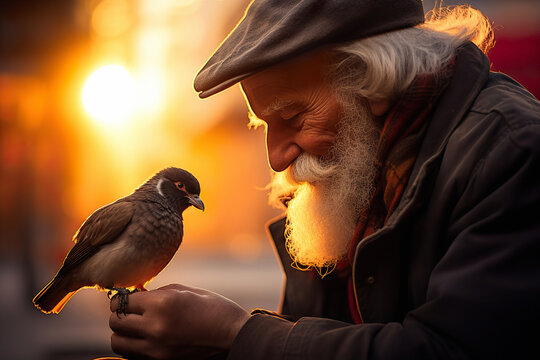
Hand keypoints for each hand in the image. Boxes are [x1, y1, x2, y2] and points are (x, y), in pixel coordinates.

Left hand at [109, 284, 249, 358]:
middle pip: (115, 323)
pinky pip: (132, 355)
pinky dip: (133, 347)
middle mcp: (155, 327)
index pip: (121, 302)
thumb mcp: (185, 291)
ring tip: (137, 326)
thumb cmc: (213, 307)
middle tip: (132, 311)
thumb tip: (135, 294)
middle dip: (120, 314)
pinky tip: (147, 338)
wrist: (233, 335)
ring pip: (118, 342)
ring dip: (124, 333)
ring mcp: (157, 349)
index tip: (130, 296)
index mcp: (162, 304)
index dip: (124, 297)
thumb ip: (157, 292)